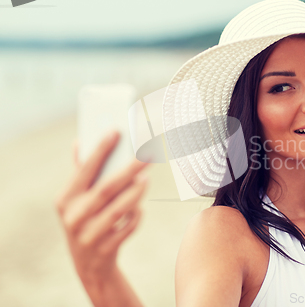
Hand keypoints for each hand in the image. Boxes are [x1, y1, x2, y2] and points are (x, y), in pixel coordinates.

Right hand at [55, 131, 148, 283]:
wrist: (88, 265)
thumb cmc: (85, 220)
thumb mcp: (76, 200)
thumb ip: (80, 172)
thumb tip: (80, 141)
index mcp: (65, 199)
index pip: (84, 170)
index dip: (100, 150)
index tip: (116, 131)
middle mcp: (73, 217)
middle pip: (106, 189)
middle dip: (128, 170)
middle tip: (147, 154)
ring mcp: (88, 236)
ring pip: (117, 210)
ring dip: (135, 193)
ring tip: (147, 178)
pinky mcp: (104, 250)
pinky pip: (126, 228)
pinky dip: (135, 216)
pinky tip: (140, 207)